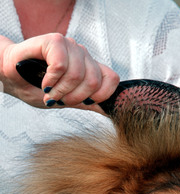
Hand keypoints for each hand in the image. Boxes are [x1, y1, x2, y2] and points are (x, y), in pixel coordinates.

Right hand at [0, 33, 118, 112]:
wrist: (12, 79)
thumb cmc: (37, 88)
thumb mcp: (68, 101)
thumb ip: (89, 103)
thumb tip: (111, 111)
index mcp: (89, 67)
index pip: (112, 79)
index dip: (100, 96)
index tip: (82, 102)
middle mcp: (82, 54)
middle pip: (94, 81)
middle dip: (75, 97)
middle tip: (59, 99)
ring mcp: (69, 46)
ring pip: (77, 74)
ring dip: (60, 90)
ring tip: (49, 92)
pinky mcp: (54, 40)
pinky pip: (61, 65)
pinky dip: (51, 79)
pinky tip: (44, 81)